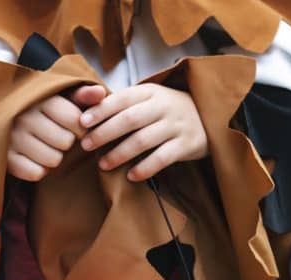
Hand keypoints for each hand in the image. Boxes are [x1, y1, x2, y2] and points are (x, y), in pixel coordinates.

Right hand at [7, 85, 105, 180]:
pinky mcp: (5, 157)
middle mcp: (23, 116)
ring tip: (47, 147)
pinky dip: (39, 170)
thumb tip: (101, 93)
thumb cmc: (44, 110)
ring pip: (53, 160)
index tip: (75, 127)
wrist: (6, 119)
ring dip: (54, 157)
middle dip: (67, 142)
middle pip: (65, 142)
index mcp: (40, 99)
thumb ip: (83, 96)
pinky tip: (35, 158)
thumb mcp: (62, 98)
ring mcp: (11, 137)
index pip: (74, 120)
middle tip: (58, 137)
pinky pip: (36, 173)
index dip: (80, 128)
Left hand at [78, 83, 207, 181]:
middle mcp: (164, 106)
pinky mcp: (187, 145)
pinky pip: (162, 158)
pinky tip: (131, 176)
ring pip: (144, 140)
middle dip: (105, 133)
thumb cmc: (167, 111)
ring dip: (120, 153)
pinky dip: (145, 168)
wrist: (208, 117)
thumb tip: (87, 111)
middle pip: (130, 119)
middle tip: (86, 146)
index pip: (122, 98)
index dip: (101, 110)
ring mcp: (176, 125)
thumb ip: (124, 104)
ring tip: (103, 164)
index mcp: (150, 92)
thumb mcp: (149, 99)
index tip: (82, 122)